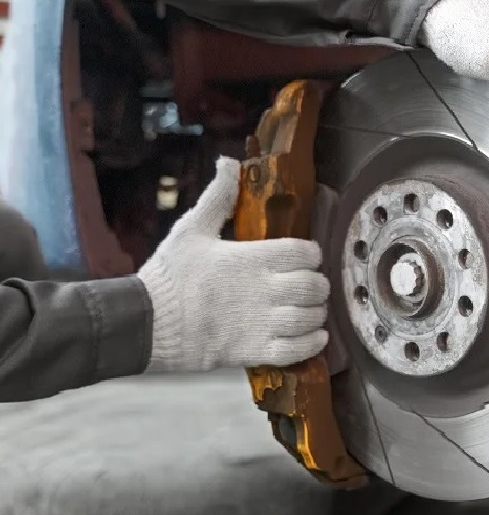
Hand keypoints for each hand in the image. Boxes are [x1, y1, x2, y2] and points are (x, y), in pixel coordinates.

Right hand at [138, 157, 329, 371]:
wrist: (144, 324)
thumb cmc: (168, 277)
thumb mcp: (191, 229)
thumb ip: (217, 197)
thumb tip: (228, 163)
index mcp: (250, 258)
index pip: (303, 252)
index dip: (311, 254)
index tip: (306, 257)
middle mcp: (261, 290)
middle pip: (313, 285)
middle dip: (318, 284)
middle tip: (311, 285)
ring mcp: (259, 322)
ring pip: (309, 317)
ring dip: (317, 313)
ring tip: (311, 310)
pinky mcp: (253, 351)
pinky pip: (296, 350)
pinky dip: (311, 342)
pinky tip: (314, 335)